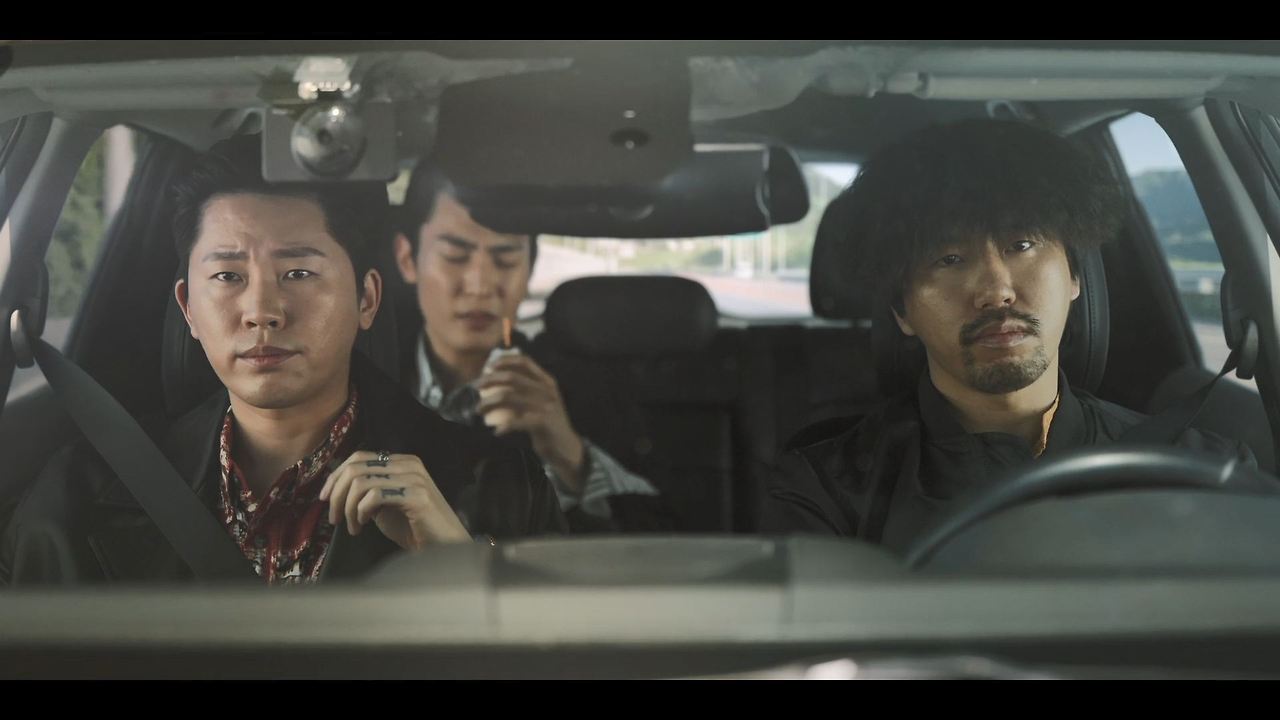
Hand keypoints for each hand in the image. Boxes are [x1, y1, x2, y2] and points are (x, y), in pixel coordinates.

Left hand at [319, 451, 470, 549]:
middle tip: (334, 518)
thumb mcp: (385, 506)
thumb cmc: (415, 529)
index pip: (359, 457)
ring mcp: (414, 478)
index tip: (324, 498)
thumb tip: (339, 488)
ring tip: (351, 526)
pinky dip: (360, 512)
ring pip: (361, 482)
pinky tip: (363, 525)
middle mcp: (408, 464)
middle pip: (356, 467)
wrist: (444, 548)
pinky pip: (375, 496)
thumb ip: (368, 492)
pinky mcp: (416, 496)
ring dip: (348, 507)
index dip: (335, 476)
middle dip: (337, 494)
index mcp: (401, 462)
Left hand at [474, 354, 586, 491]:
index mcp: (547, 381)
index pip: (525, 362)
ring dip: (489, 402)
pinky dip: (503, 426)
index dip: (505, 361)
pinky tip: (497, 432)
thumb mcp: (542, 400)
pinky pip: (516, 422)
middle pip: (512, 377)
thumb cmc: (548, 422)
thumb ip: (527, 388)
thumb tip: (498, 377)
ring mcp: (545, 405)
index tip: (489, 367)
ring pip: (509, 397)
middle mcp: (547, 390)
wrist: (566, 446)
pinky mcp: (542, 423)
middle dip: (490, 380)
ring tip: (479, 409)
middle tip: (476, 388)